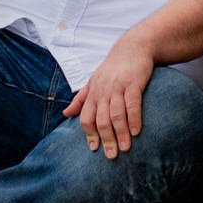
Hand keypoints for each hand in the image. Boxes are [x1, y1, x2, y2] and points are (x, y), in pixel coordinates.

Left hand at [62, 40, 153, 159]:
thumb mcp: (93, 81)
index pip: (86, 118)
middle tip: (112, 156)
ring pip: (116, 114)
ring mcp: (118, 87)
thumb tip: (66, 114)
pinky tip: (136, 132)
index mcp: (93, 93)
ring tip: (125, 148)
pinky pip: (133, 104)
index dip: (89, 134)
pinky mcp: (134, 83)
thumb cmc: (113, 68)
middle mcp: (103, 91)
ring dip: (121, 133)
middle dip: (106, 139)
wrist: (133, 47)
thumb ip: (81, 99)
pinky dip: (134, 119)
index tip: (94, 149)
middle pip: (101, 120)